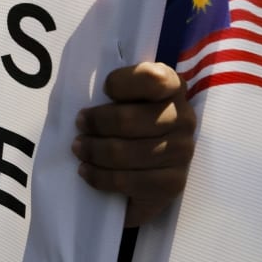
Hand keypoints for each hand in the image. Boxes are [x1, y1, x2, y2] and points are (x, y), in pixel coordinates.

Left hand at [73, 62, 195, 225]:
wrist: (150, 168)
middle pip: (128, 119)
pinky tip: (87, 171)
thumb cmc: (131, 121)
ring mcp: (181, 152)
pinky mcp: (173, 183)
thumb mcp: (128, 97)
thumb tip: (87, 95)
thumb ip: (117, 90)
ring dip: (94, 150)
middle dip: (96, 122)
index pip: (150, 78)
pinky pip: (127, 181)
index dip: (121, 83)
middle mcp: (183, 118)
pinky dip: (100, 177)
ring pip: (124, 153)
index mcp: (173, 87)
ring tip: (79, 148)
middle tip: (80, 125)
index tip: (104, 91)